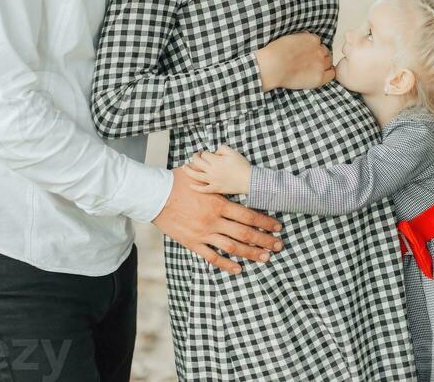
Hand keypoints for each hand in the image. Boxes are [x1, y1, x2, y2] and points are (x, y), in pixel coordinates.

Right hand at [152, 168, 283, 274]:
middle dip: (264, 240)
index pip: (248, 215)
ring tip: (266, 258)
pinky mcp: (192, 242)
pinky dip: (227, 264)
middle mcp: (214, 220)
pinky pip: (213, 257)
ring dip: (251, 254)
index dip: (265, 222)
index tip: (277, 227)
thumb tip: (224, 163)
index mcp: (218, 202)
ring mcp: (204, 233)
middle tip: (279, 246)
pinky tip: (239, 269)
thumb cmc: (176, 181)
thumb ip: (215, 176)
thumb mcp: (200, 174)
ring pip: (233, 247)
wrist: (154, 195)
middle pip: (245, 233)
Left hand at [183, 146, 251, 195]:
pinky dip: (196, 188)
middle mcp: (212, 171)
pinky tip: (191, 185)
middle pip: (197, 163)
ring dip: (188, 170)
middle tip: (195, 156)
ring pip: (196, 176)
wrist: (249, 180)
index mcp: (216, 161)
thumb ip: (221, 148)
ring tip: (184, 167)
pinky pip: (203, 189)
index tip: (206, 153)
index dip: (204, 152)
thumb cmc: (241, 165)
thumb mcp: (232, 152)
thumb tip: (214, 152)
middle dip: (194, 157)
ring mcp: (213, 181)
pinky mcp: (216, 189)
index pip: (205, 154)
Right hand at [256, 32, 334, 91]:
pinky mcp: (320, 77)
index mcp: (312, 40)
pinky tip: (320, 75)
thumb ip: (302, 38)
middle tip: (310, 63)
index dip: (313, 49)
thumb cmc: (277, 52)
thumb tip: (306, 38)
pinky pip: (332, 74)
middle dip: (320, 56)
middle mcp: (319, 51)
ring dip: (324, 65)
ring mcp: (321, 64)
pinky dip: (328, 74)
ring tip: (314, 69)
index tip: (308, 54)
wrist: (273, 66)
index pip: (319, 43)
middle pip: (326, 53)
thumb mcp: (291, 37)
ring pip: (329, 62)